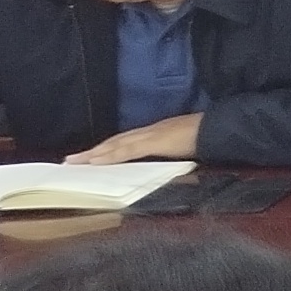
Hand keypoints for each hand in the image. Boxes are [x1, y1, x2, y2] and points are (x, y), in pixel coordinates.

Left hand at [66, 113, 201, 164]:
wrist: (220, 128)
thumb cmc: (207, 137)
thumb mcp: (185, 145)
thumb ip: (172, 150)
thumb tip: (165, 158)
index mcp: (155, 133)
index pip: (124, 142)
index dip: (105, 149)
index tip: (88, 156)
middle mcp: (149, 131)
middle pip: (114, 142)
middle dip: (92, 152)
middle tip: (70, 160)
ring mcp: (151, 135)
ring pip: (116, 145)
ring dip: (94, 154)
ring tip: (75, 161)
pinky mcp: (154, 141)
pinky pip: (128, 150)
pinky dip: (110, 156)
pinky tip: (97, 161)